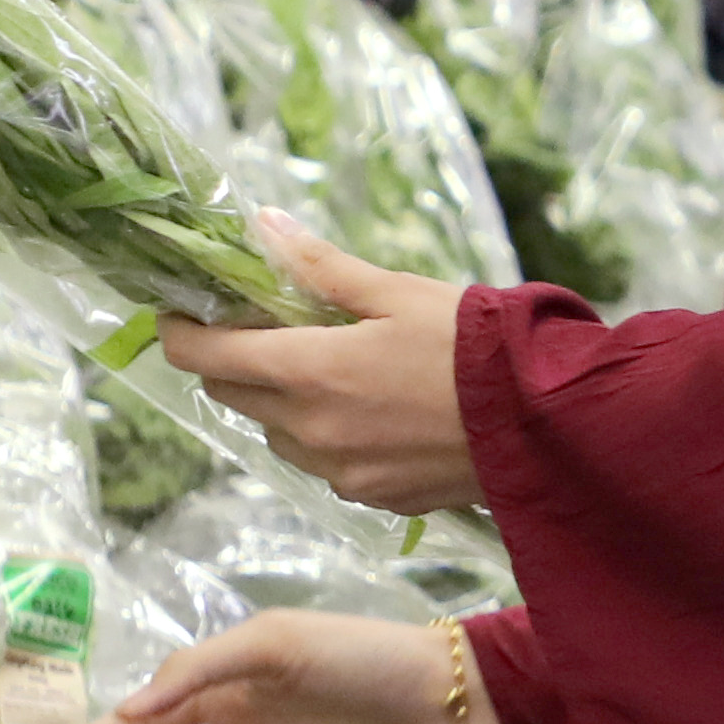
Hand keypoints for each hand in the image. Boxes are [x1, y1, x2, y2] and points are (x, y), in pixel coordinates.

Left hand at [159, 215, 477, 511]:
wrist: (544, 423)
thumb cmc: (473, 346)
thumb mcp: (397, 291)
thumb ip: (319, 266)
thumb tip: (259, 226)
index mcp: (310, 371)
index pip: (204, 356)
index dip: (179, 331)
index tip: (179, 311)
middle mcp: (311, 430)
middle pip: (232, 395)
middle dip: (232, 360)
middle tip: (263, 329)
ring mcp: (339, 472)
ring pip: (275, 434)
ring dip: (279, 402)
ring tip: (329, 372)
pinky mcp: (370, 498)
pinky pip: (322, 465)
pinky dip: (325, 437)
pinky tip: (371, 413)